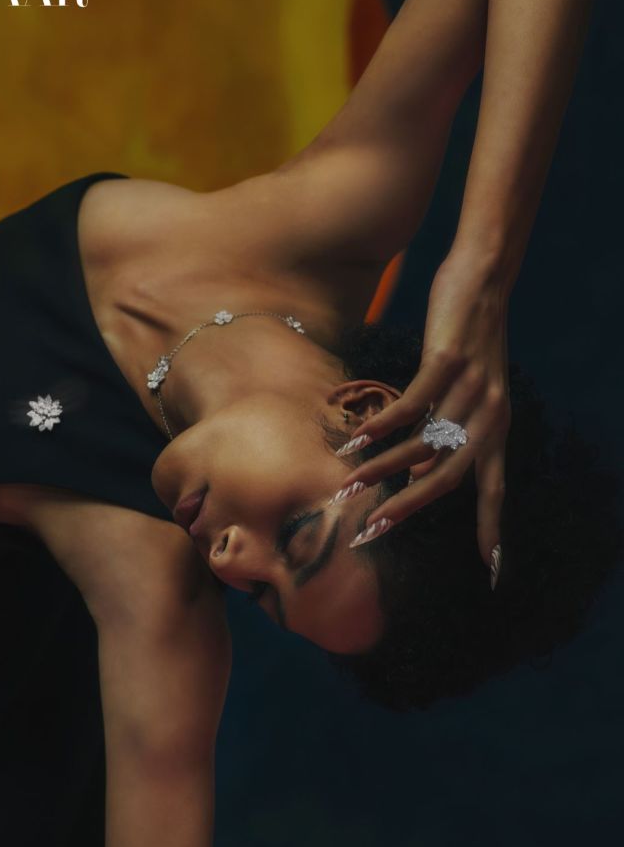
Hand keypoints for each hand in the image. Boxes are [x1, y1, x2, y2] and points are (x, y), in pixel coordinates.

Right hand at [338, 251, 511, 579]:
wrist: (487, 276)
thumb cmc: (473, 333)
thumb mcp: (470, 387)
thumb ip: (451, 429)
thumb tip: (419, 472)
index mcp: (498, 426)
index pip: (495, 488)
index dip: (493, 529)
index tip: (489, 570)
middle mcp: (489, 414)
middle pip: (449, 478)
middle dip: (408, 509)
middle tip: (372, 533)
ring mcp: (470, 388)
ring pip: (422, 443)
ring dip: (380, 468)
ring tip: (347, 487)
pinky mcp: (448, 361)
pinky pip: (411, 404)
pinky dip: (381, 426)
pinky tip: (355, 439)